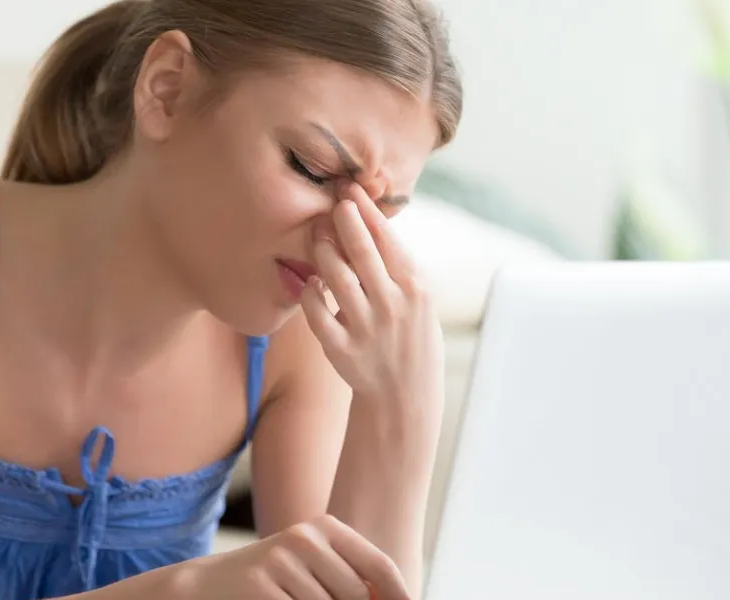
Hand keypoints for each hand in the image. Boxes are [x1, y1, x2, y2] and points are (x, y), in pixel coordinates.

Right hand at [191, 515, 406, 598]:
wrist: (207, 585)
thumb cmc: (274, 581)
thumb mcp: (313, 568)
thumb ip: (350, 579)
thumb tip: (396, 599)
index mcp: (324, 528)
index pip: (378, 565)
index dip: (399, 594)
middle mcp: (304, 538)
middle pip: (358, 595)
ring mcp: (280, 561)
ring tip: (295, 599)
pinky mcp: (260, 586)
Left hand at [301, 182, 444, 413]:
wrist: (405, 395)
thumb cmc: (411, 336)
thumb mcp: (418, 300)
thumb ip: (396, 266)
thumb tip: (366, 218)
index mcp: (415, 288)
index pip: (388, 239)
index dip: (366, 211)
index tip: (350, 189)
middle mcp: (392, 306)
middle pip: (362, 251)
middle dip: (344, 220)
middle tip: (331, 201)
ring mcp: (366, 329)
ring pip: (336, 277)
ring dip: (323, 251)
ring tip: (319, 237)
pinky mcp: (342, 350)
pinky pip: (316, 312)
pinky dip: (310, 292)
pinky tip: (312, 282)